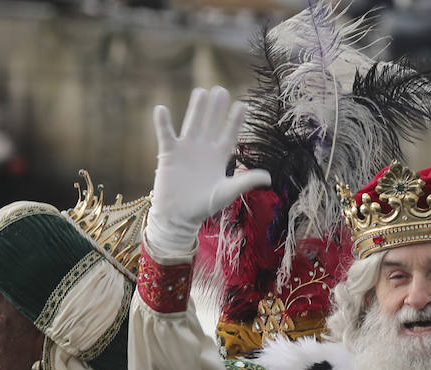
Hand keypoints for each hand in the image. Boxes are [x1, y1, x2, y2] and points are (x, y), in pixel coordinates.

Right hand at [145, 86, 271, 258]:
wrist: (179, 216)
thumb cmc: (204, 206)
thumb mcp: (227, 192)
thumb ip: (246, 182)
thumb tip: (269, 177)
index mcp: (218, 157)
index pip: (229, 134)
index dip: (235, 121)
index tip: (243, 105)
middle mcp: (203, 149)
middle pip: (211, 123)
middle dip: (216, 108)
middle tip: (221, 90)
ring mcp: (186, 149)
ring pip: (192, 124)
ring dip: (195, 109)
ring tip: (201, 92)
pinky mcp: (169, 154)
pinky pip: (165, 135)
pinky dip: (163, 123)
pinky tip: (161, 109)